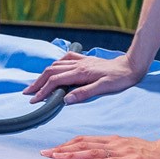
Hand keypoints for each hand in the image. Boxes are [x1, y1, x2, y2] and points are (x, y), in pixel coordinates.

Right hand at [23, 51, 144, 103]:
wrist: (131, 66)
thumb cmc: (120, 79)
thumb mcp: (104, 88)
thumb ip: (84, 93)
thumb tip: (65, 100)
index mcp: (80, 73)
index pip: (55, 81)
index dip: (43, 91)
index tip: (34, 100)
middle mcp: (78, 64)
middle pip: (51, 71)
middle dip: (38, 82)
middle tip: (28, 93)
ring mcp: (81, 61)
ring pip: (56, 64)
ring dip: (44, 74)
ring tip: (36, 83)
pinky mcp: (86, 60)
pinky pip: (66, 58)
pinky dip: (57, 63)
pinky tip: (55, 67)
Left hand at [41, 135, 159, 158]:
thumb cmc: (148, 153)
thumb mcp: (125, 149)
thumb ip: (109, 151)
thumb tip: (88, 156)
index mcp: (112, 140)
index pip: (84, 140)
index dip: (66, 144)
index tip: (51, 150)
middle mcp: (115, 143)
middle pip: (84, 145)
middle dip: (63, 150)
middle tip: (45, 154)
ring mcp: (124, 151)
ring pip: (94, 152)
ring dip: (74, 155)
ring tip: (58, 157)